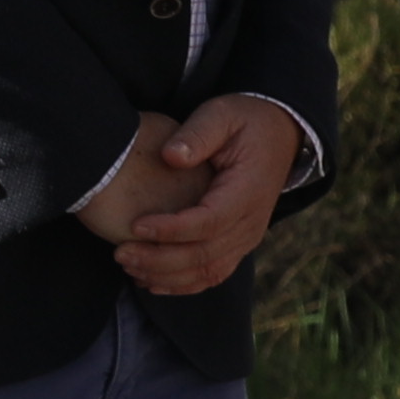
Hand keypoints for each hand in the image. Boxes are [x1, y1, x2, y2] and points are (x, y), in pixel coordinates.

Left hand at [83, 95, 302, 298]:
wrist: (279, 133)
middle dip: (159, 259)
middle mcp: (252, 222)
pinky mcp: (238, 244)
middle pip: (205, 255)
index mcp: (248, 190)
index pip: (209, 221)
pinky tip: (150, 280)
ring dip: (166, 275)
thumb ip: (198, 133)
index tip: (135, 225)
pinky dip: (181, 284)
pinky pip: (212, 275)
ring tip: (129, 266)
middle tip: (120, 253)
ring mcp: (247, 237)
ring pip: (207, 271)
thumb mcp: (222, 114)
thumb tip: (170, 157)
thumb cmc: (244, 121)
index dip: (171, 229)